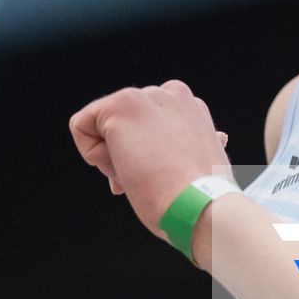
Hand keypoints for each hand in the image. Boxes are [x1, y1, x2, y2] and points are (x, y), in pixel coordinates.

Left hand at [68, 80, 233, 239]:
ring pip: (101, 125)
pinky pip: (81, 126)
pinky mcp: (120, 105)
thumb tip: (218, 137)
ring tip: (141, 173)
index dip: (144, 155)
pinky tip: (124, 167)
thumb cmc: (202, 196)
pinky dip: (92, 154)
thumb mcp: (200, 162)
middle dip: (125, 154)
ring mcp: (145, 96)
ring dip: (113, 157)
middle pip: (122, 124)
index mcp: (190, 108)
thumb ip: (194, 143)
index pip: (145, 126)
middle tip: (146, 178)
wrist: (201, 205)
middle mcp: (170, 93)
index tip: (159, 175)